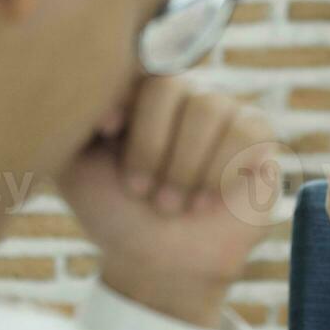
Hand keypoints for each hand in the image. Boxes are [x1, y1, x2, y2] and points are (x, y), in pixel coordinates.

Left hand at [58, 77, 282, 324]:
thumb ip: (72, 122)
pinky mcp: (258, 138)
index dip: (123, 95)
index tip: (107, 132)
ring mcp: (223, 113)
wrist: (158, 264)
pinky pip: (246, 132)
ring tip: (174, 205)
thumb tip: (76, 80)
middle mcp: (182, 95)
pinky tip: (206, 200)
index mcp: (138, 95)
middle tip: (140, 191)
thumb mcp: (76, 167)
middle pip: (171, 85)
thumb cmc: (116, 214)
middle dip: (151, 147)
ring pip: (208, 108)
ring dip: (185, 167)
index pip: (135, 65)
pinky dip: (220, 171)